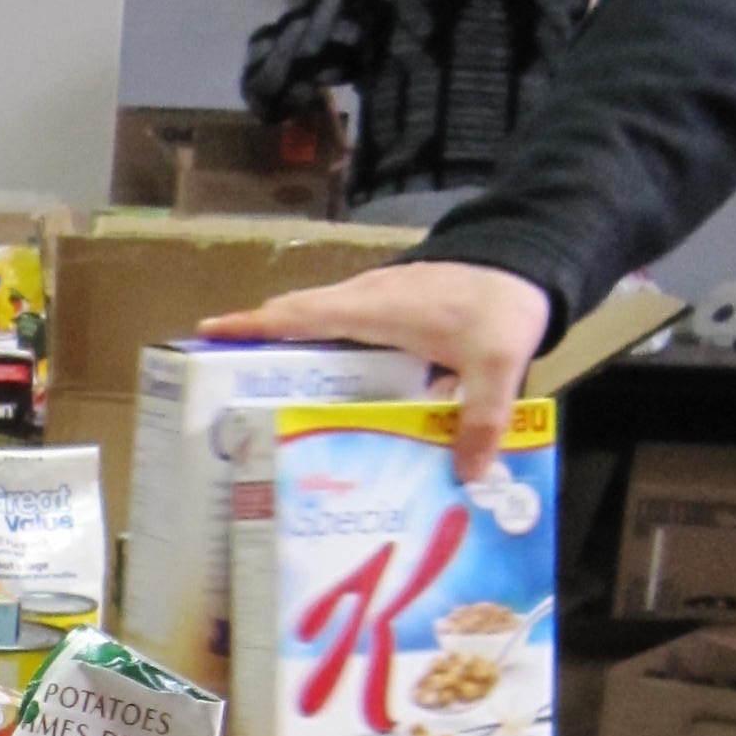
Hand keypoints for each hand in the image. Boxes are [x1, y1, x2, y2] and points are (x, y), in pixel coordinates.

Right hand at [196, 261, 552, 481]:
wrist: (527, 259)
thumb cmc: (502, 305)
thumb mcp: (499, 366)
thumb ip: (481, 420)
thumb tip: (466, 477)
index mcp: (375, 311)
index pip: (301, 316)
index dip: (254, 326)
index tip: (208, 333)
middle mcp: (366, 298)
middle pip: (296, 315)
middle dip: (256, 339)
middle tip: (222, 377)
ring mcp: (377, 296)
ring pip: (316, 315)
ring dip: (286, 339)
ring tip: (262, 384)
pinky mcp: (391, 300)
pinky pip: (339, 318)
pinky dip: (318, 338)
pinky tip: (326, 375)